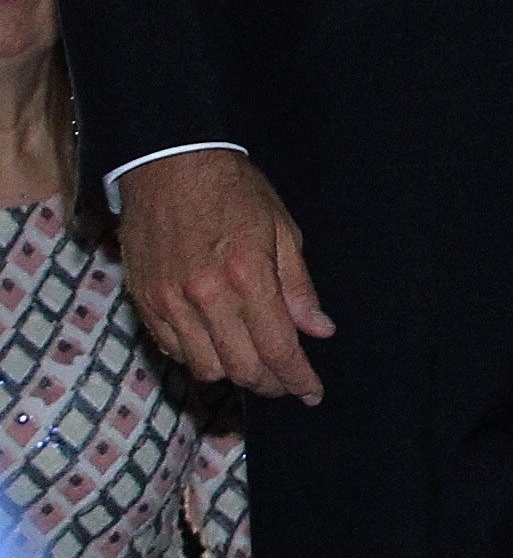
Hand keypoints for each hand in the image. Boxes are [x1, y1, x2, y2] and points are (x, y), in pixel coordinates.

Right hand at [119, 149, 333, 402]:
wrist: (168, 164)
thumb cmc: (233, 190)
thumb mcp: (281, 228)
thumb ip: (299, 286)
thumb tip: (320, 330)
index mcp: (248, 274)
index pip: (278, 348)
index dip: (298, 378)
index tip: (313, 393)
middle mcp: (207, 296)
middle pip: (243, 369)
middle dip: (271, 383)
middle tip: (288, 381)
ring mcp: (170, 303)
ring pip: (206, 369)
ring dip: (235, 374)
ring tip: (254, 362)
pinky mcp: (146, 303)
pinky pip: (174, 351)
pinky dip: (199, 357)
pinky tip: (217, 344)